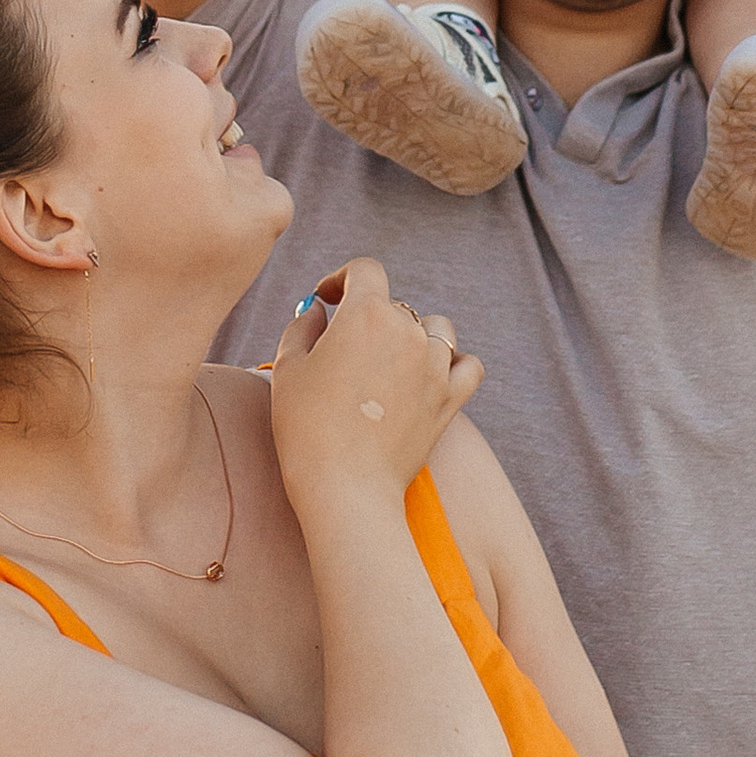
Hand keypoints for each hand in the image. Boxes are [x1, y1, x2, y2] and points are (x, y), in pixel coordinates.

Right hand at [268, 259, 481, 505]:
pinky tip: (434, 371)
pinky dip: (454, 362)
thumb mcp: (288, 368)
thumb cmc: (306, 428)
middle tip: (343, 350)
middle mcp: (407, 331)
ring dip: (414, 334)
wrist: (346, 486)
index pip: (365, 270)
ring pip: (435, 328)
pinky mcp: (450, 399)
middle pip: (394, 305)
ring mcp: (435, 365)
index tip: (328, 297)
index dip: (343, 277)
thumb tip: (317, 310)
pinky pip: (468, 365)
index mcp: (365, 314)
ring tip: (389, 359)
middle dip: (368, 318)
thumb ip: (302, 327)